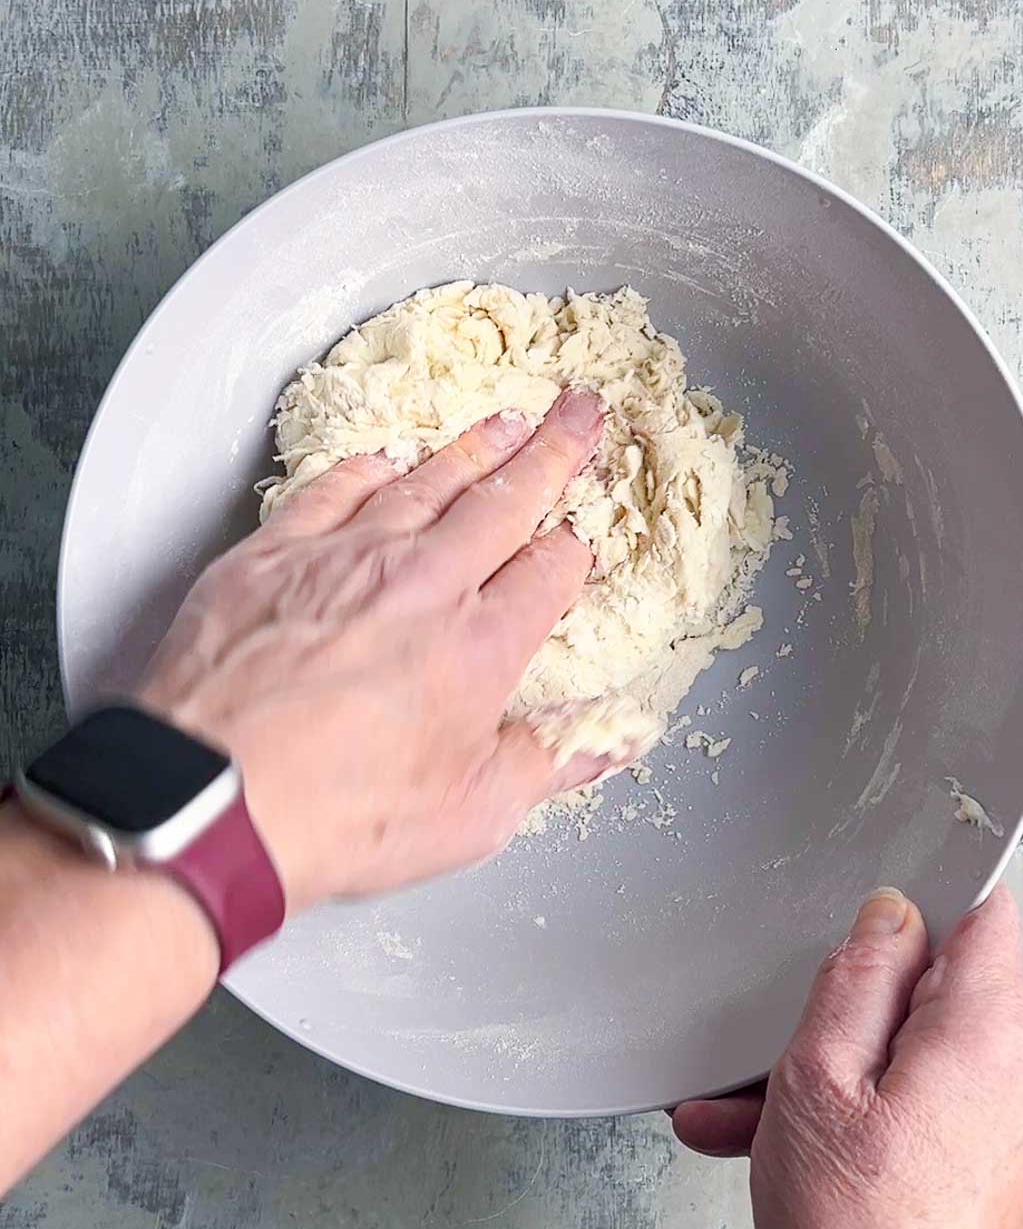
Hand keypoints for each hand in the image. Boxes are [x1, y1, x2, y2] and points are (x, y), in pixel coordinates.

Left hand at [140, 389, 608, 910]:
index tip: (586, 533)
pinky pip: (333, 489)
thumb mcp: (470, 815)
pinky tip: (387, 458)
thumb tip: (604, 746)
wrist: (212, 799)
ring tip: (506, 422)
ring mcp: (345, 558)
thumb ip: (544, 765)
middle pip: (503, 500)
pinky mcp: (273, 554)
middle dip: (551, 452)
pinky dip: (370, 467)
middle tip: (579, 413)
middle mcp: (423, 582)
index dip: (577, 547)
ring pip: (426, 481)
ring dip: (473, 448)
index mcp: (482, 645)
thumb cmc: (338, 815)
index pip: (551, 571)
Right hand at [672, 886, 1022, 1228]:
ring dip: (832, 1080)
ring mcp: (1021, 1128)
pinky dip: (860, 1122)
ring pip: (915, 1058)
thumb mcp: (816, 1078)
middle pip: (933, 994)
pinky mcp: (1003, 1169)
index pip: (979, 910)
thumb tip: (891, 917)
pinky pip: (926, 1110)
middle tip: (763, 1060)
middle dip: (842, 1018)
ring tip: (744, 1120)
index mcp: (994, 1032)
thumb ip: (857, 976)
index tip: (856, 933)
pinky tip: (779, 1154)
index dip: (909, 912)